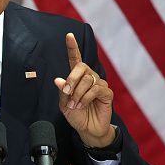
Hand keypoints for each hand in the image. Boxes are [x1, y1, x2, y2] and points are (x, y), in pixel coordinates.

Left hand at [54, 33, 114, 147]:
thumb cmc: (76, 115)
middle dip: (72, 79)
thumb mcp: (64, 104)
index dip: (72, 47)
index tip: (69, 35)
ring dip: (78, 93)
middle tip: (67, 93)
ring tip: (75, 104)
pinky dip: (86, 98)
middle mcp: (89, 77)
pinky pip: (96, 89)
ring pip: (88, 80)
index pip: (75, 59)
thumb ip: (62, 91)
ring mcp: (99, 84)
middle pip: (82, 67)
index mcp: (77, 77)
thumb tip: (58, 79)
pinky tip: (82, 105)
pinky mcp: (106, 93)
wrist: (87, 129)